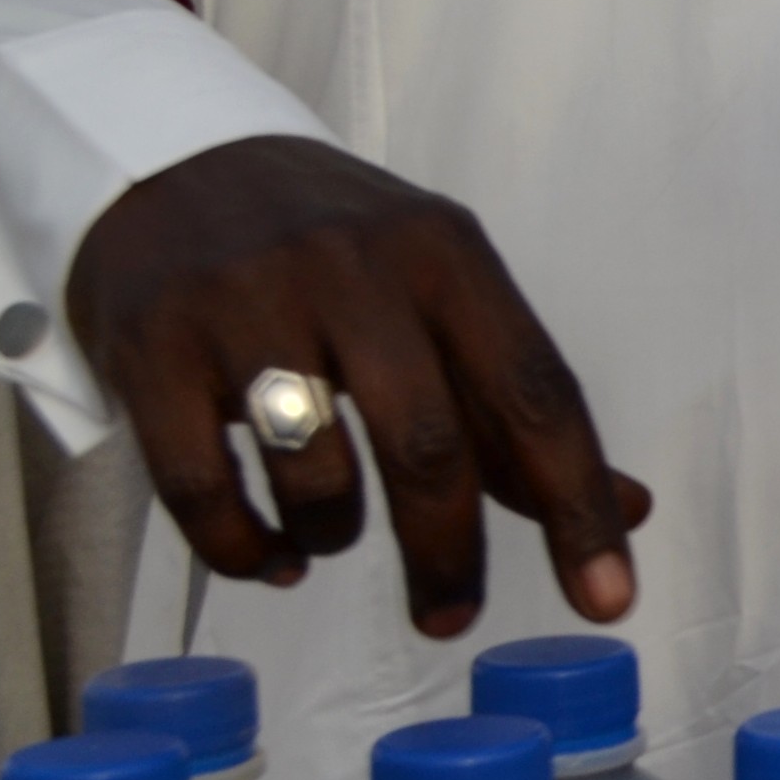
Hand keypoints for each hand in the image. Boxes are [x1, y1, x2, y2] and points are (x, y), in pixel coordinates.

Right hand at [63, 135, 652, 635]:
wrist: (174, 163)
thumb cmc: (335, 251)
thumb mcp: (439, 292)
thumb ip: (516, 405)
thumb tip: (626, 509)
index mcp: (447, 255)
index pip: (534, 393)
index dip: (578, 503)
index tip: (607, 600)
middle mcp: (354, 269)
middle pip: (429, 444)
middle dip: (448, 552)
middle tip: (448, 616)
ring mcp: (247, 302)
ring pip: (316, 469)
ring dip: (334, 535)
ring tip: (329, 540)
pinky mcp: (154, 344)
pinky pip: (201, 483)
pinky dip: (242, 546)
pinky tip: (268, 555)